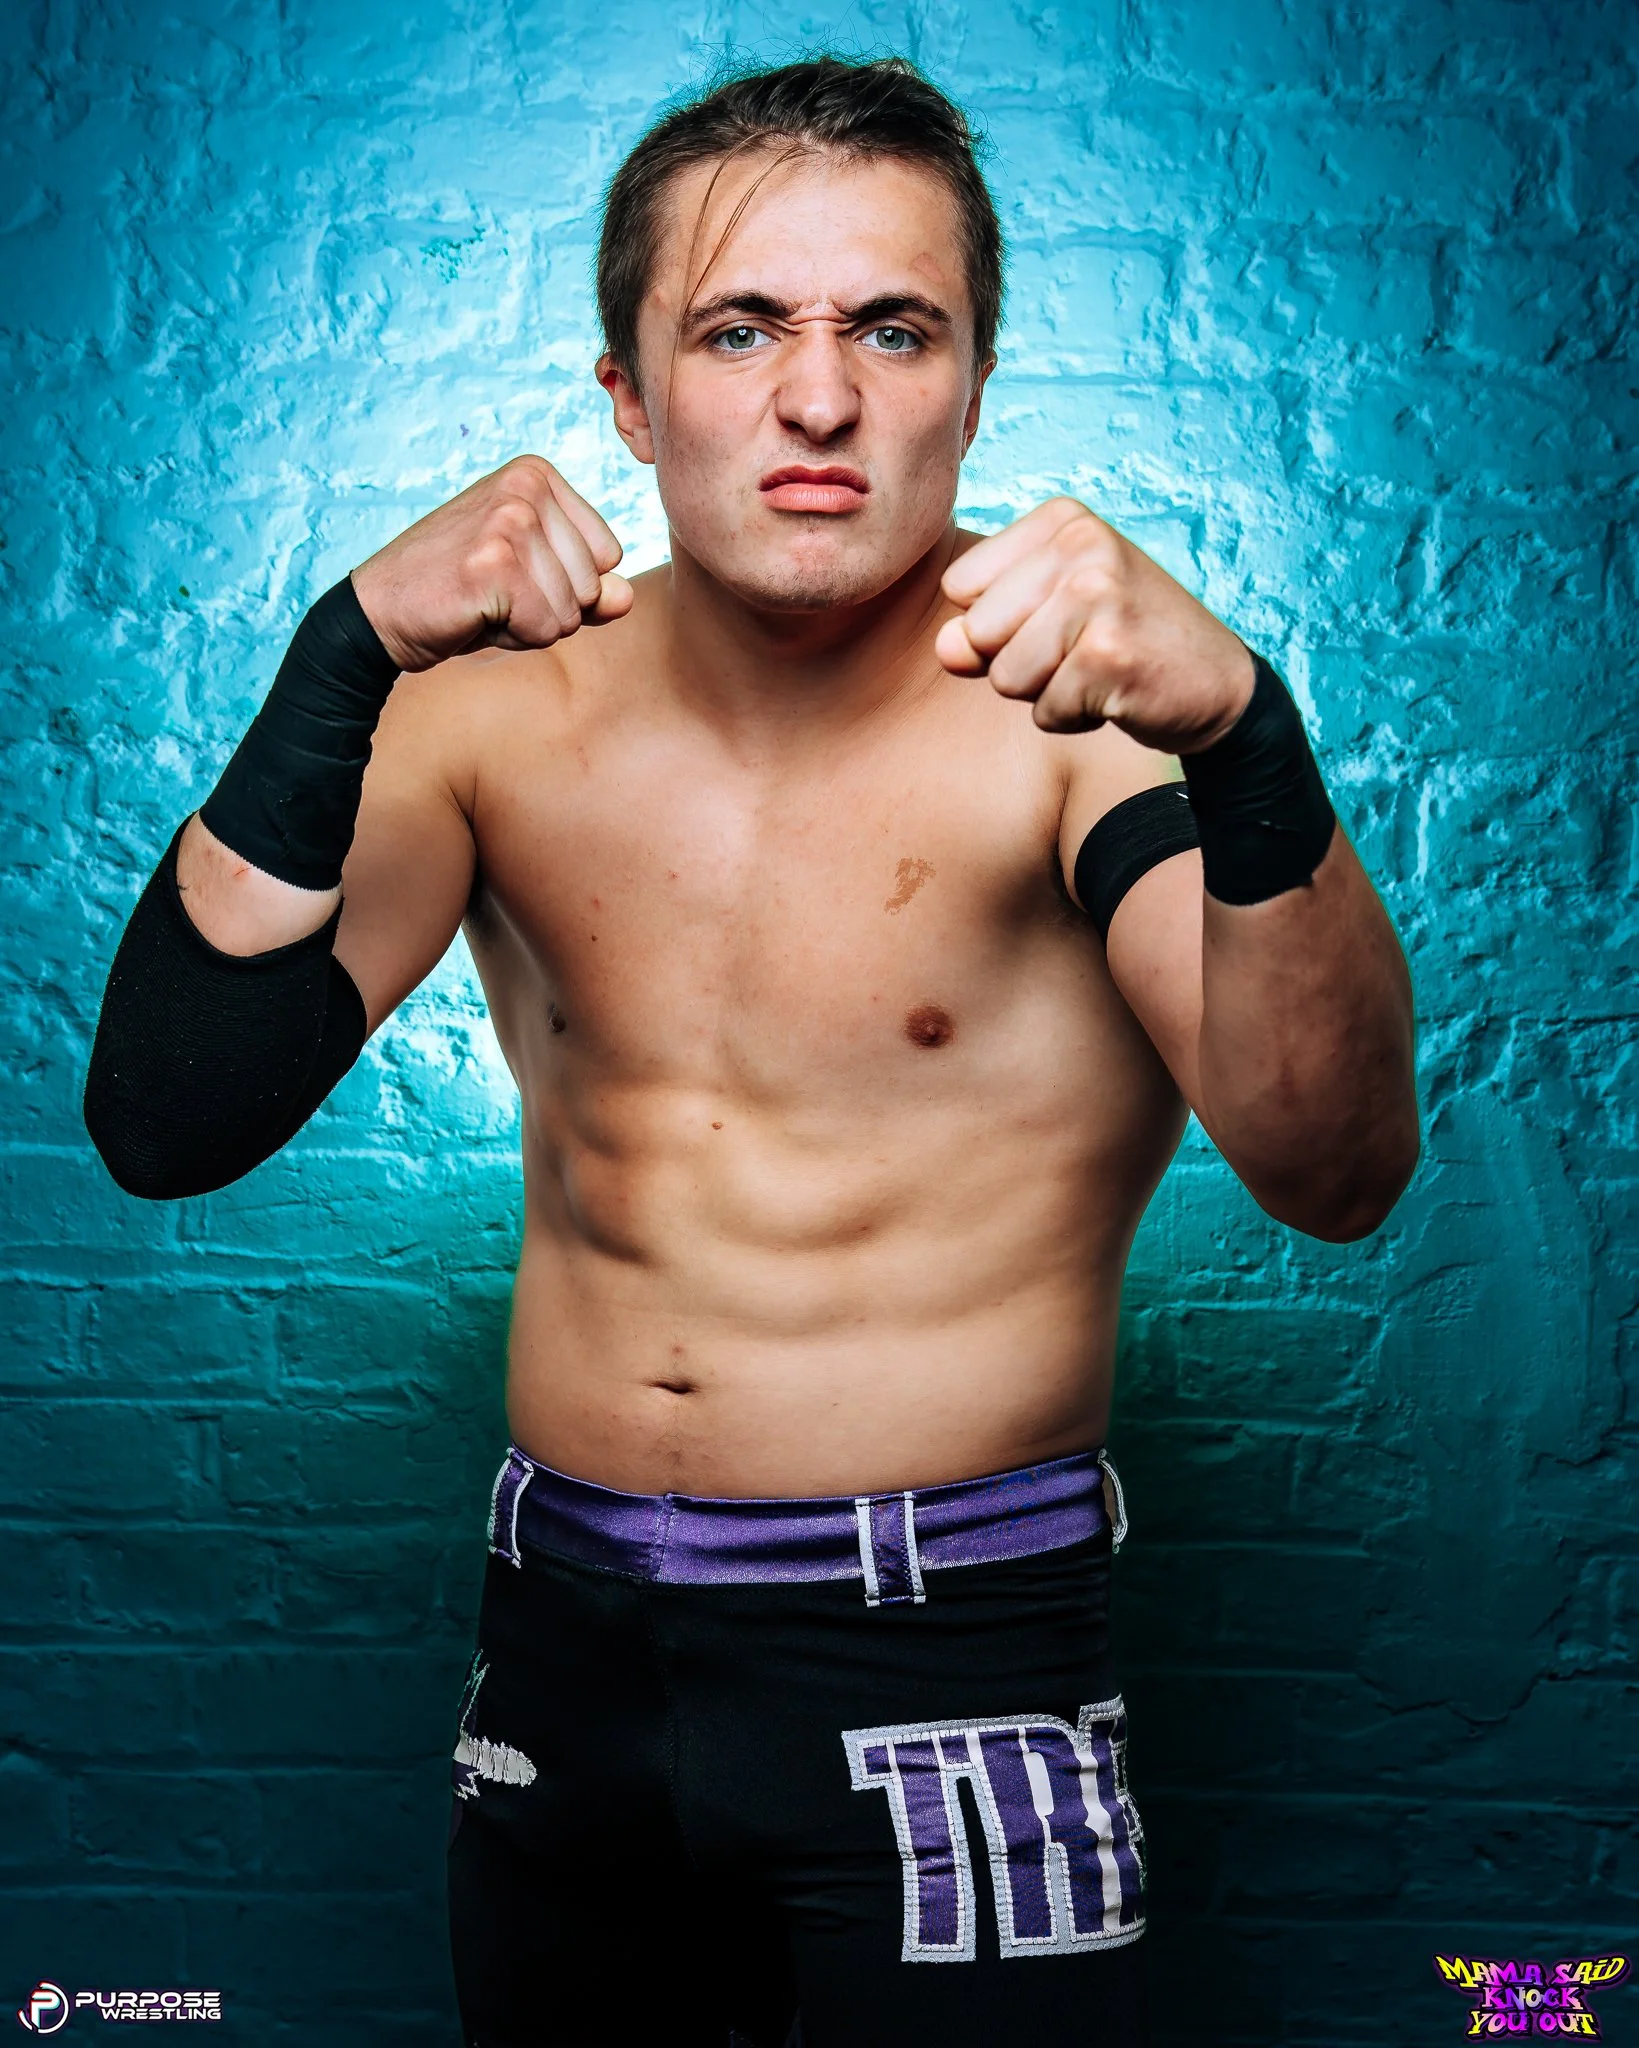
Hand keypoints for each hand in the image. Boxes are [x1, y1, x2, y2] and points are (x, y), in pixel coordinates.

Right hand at [351, 454, 632, 671]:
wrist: (379, 612)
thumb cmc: (459, 594)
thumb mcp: (533, 583)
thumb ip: (587, 588)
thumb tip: (626, 597)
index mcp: (538, 475)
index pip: (608, 554)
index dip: (565, 584)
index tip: (510, 574)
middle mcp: (526, 486)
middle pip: (594, 584)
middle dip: (549, 608)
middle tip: (491, 593)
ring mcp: (509, 520)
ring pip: (572, 611)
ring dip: (530, 625)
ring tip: (481, 602)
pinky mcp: (494, 563)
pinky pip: (546, 629)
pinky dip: (513, 637)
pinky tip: (473, 614)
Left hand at [934, 497, 1254, 750]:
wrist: (1215, 683)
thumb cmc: (1121, 642)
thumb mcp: (1047, 615)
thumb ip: (983, 626)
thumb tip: (948, 648)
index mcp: (1061, 520)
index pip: (960, 587)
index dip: (997, 623)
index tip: (1056, 619)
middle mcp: (1081, 544)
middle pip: (979, 633)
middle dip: (1018, 662)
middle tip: (1081, 650)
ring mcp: (1098, 595)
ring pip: (1006, 677)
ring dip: (1046, 693)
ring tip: (1096, 670)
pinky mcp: (1110, 654)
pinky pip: (1045, 712)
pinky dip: (1074, 719)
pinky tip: (1116, 692)